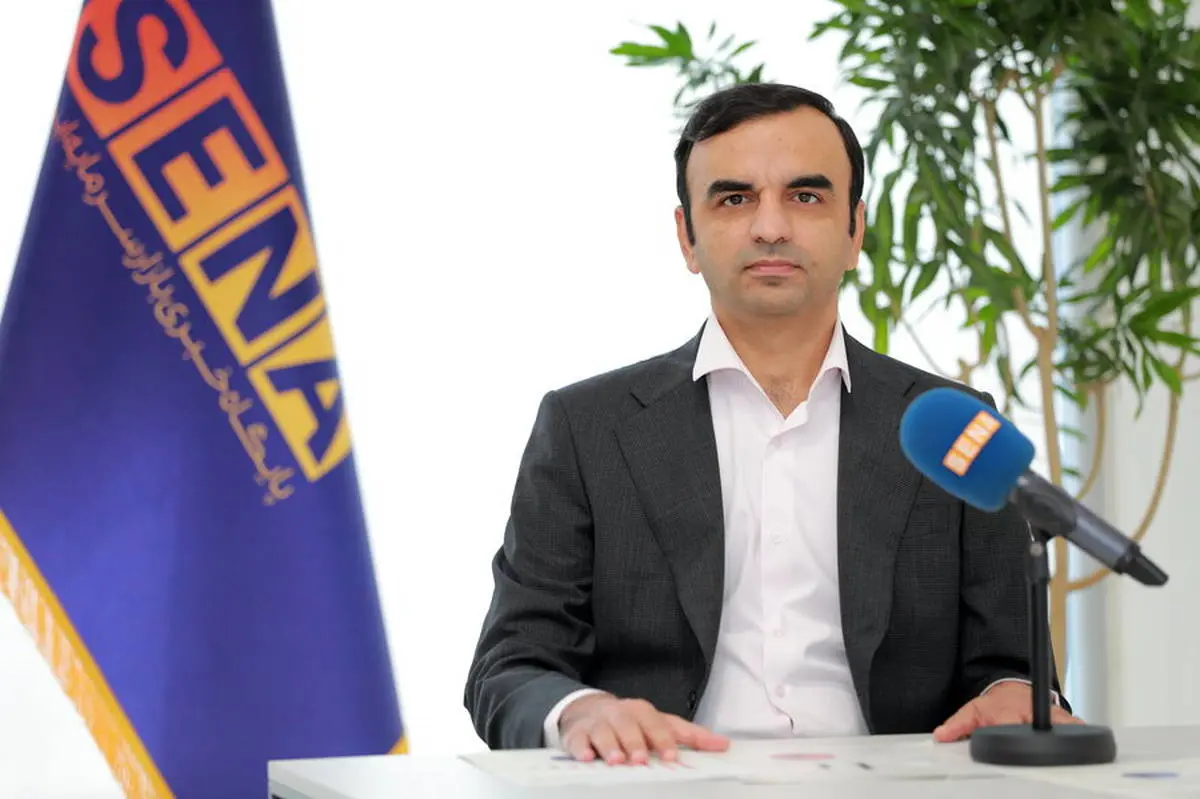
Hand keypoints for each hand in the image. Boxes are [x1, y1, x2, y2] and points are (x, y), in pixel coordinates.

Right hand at [558, 693, 729, 763]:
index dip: (663, 739)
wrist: (588, 710)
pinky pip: (577, 740)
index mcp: (642, 712)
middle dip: (634, 742)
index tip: (671, 756)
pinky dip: (581, 748)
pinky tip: (587, 757)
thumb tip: (722, 744)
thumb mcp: (660, 724)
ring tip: (617, 761)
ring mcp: (597, 723)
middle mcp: (620, 714)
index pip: (655, 723)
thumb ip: (690, 736)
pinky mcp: (577, 734)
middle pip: (628, 725)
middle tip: (641, 759)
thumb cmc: (631, 722)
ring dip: (610, 746)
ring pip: (603, 731)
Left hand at [934, 682, 1081, 741]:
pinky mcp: (1066, 720)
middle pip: (1045, 729)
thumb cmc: (995, 703)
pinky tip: (1082, 753)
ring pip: (1067, 726)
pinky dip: (1079, 739)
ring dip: (1068, 740)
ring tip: (1070, 755)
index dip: (1011, 739)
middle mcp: (1033, 712)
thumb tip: (941, 736)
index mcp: (1010, 712)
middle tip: (1042, 759)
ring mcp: (1052, 715)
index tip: (1011, 746)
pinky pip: (1076, 729)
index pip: (1012, 726)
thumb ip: (958, 725)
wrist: (1012, 690)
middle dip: (1044, 745)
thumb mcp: (973, 711)